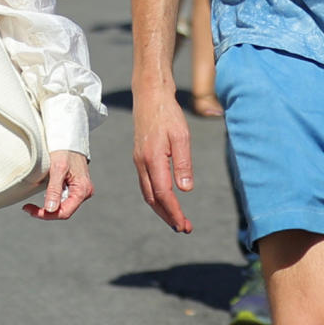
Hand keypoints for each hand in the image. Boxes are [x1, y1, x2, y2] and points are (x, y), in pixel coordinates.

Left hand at [23, 150, 92, 219]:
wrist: (69, 137)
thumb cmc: (65, 150)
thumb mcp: (57, 169)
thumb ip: (54, 190)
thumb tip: (51, 209)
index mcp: (82, 190)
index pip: (64, 212)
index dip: (47, 215)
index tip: (30, 210)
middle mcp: (83, 192)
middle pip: (63, 211)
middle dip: (46, 212)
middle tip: (28, 208)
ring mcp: (79, 190)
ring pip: (62, 206)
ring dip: (48, 207)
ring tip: (32, 205)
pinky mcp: (73, 187)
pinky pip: (62, 199)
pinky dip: (51, 200)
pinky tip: (42, 198)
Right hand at [133, 87, 193, 232]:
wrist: (149, 96)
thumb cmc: (168, 113)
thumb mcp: (181, 136)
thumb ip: (183, 164)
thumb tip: (185, 190)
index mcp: (152, 159)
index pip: (163, 194)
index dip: (173, 212)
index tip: (184, 225)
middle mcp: (142, 163)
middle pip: (152, 199)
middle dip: (167, 216)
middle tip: (183, 228)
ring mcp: (139, 161)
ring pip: (147, 193)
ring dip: (161, 209)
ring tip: (177, 220)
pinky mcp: (140, 158)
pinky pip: (146, 184)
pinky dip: (156, 197)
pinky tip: (166, 201)